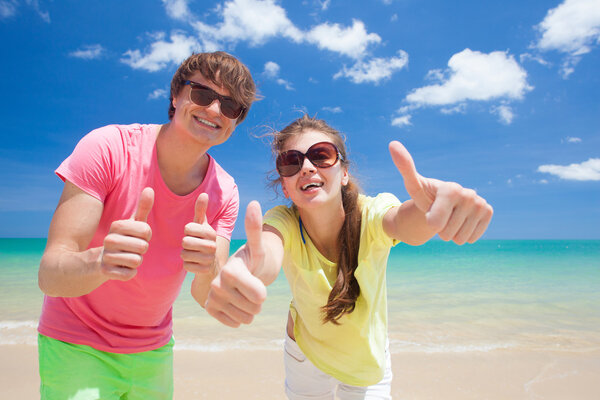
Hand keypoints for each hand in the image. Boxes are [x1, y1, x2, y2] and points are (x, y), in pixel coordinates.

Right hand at [101, 187, 153, 279]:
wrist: (96, 261)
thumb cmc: (122, 239)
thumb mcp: (132, 223)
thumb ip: (142, 207)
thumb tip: (149, 188)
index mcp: (116, 225)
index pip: (146, 231)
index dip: (146, 236)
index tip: (137, 236)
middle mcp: (109, 239)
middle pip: (143, 247)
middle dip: (141, 250)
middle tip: (131, 249)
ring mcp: (106, 256)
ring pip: (137, 261)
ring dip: (135, 262)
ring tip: (125, 258)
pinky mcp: (105, 271)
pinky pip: (130, 274)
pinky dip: (129, 273)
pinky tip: (121, 268)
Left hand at [181, 193, 217, 274]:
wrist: (212, 263)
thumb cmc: (203, 240)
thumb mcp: (202, 225)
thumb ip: (201, 210)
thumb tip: (204, 194)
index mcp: (211, 233)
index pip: (188, 228)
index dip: (187, 231)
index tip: (193, 233)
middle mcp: (213, 246)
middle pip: (185, 242)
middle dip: (185, 244)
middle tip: (193, 245)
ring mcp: (210, 259)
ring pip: (184, 254)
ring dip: (185, 254)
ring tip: (194, 253)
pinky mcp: (205, 270)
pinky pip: (186, 266)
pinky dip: (187, 265)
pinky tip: (195, 263)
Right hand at [205, 201, 266, 327]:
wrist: (239, 273)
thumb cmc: (252, 259)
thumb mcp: (258, 247)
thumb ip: (255, 228)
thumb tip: (253, 203)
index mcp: (230, 271)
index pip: (260, 295)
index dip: (264, 291)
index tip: (255, 278)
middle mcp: (215, 284)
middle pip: (254, 309)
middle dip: (257, 301)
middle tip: (250, 288)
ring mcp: (211, 298)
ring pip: (246, 318)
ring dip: (250, 310)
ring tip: (244, 295)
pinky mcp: (209, 309)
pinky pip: (235, 323)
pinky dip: (239, 318)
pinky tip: (236, 304)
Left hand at [389, 141, 492, 243]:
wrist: (442, 203)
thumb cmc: (425, 196)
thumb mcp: (413, 186)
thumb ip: (405, 167)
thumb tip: (393, 144)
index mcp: (450, 189)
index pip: (435, 221)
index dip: (431, 222)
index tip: (429, 216)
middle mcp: (468, 194)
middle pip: (447, 232)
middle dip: (440, 230)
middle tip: (439, 216)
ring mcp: (480, 203)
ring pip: (461, 238)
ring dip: (451, 234)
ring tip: (449, 219)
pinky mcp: (487, 212)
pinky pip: (473, 237)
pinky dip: (464, 235)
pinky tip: (461, 222)